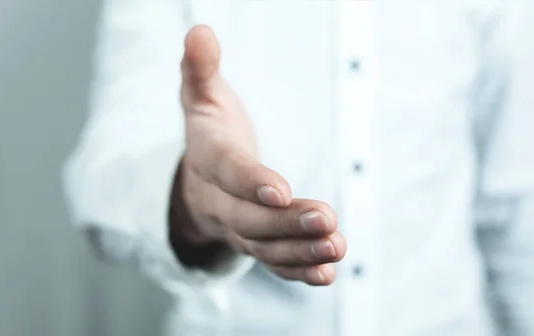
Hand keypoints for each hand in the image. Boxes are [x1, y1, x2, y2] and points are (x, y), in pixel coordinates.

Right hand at [170, 25, 345, 285]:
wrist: (197, 181)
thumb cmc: (210, 131)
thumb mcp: (200, 97)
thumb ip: (200, 69)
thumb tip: (199, 31)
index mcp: (208, 158)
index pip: (227, 172)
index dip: (250, 181)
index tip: (279, 189)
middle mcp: (219, 200)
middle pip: (248, 219)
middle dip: (286, 223)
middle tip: (327, 221)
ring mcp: (237, 227)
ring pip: (264, 247)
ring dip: (300, 251)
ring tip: (336, 247)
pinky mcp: (256, 244)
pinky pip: (273, 263)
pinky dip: (298, 271)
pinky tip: (326, 272)